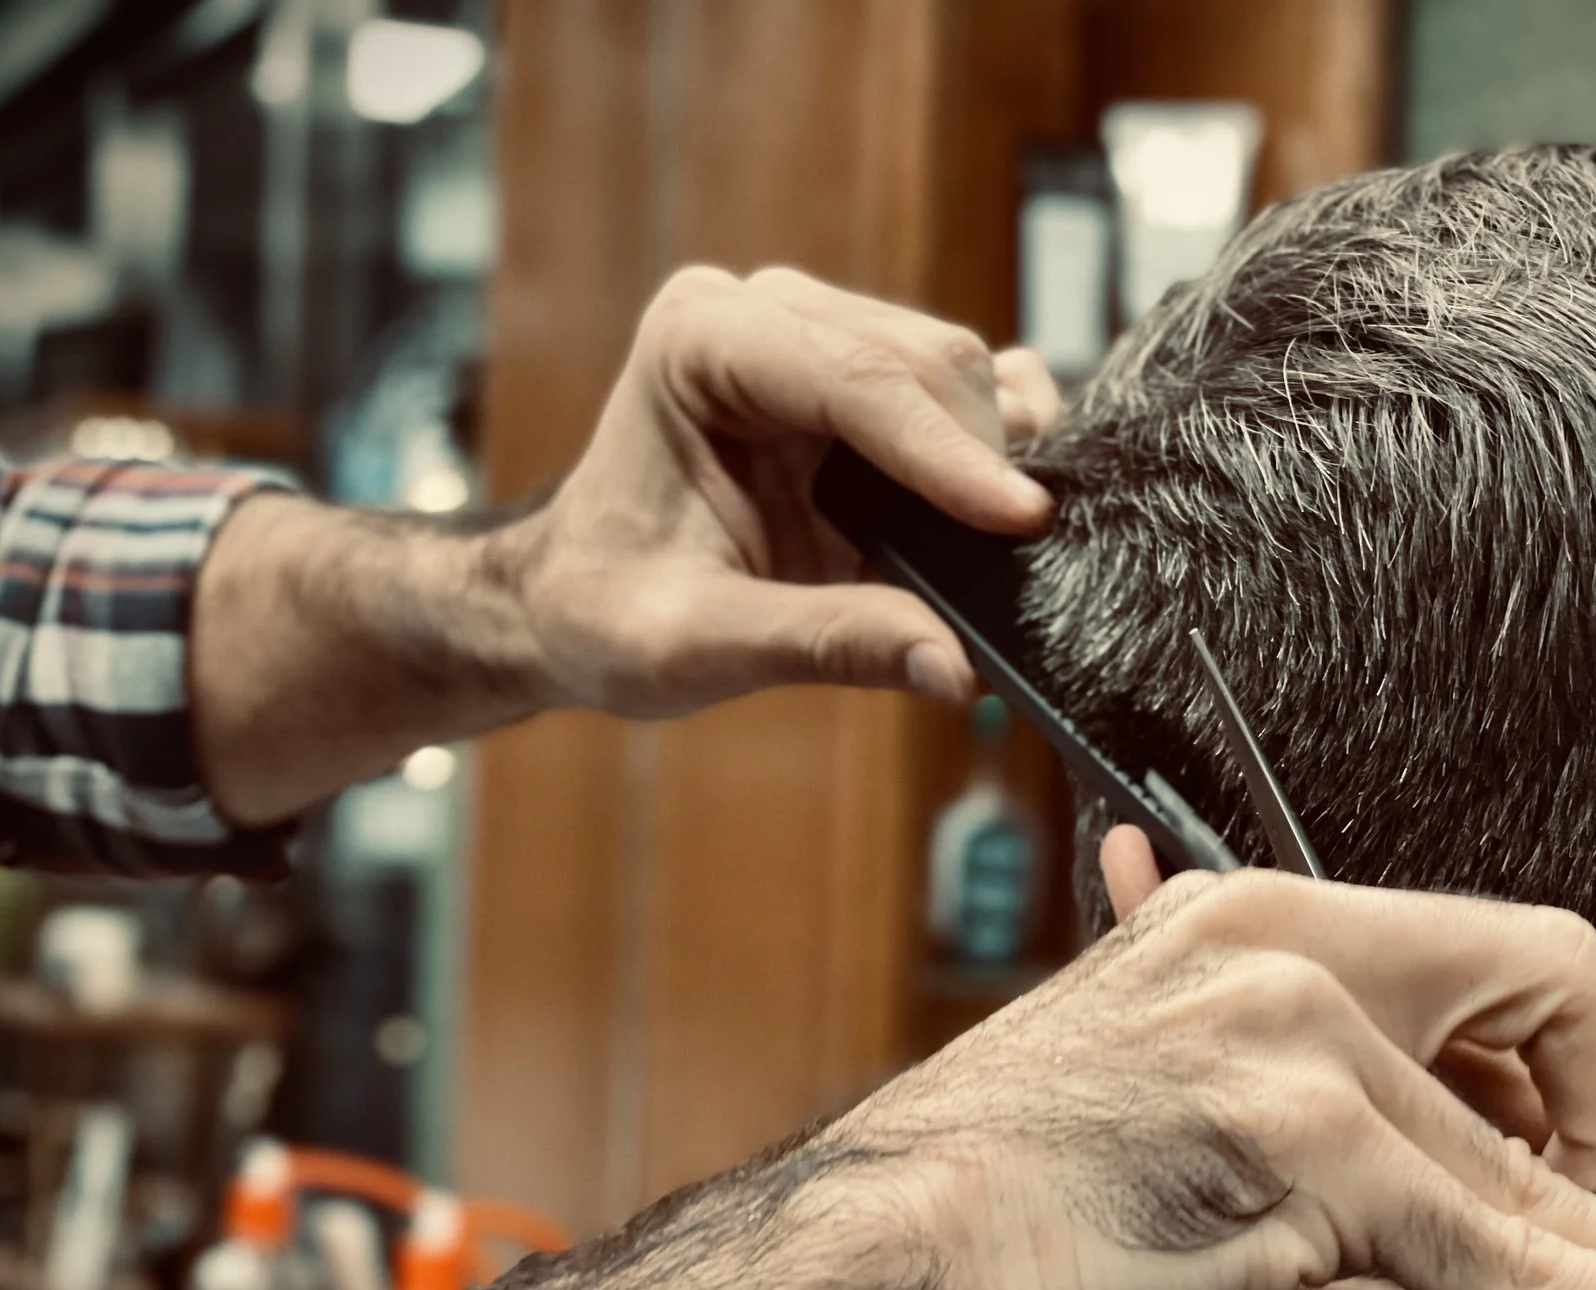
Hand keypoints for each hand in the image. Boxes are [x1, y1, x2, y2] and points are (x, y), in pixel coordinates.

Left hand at [190, 266, 1059, 824]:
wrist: (573, 605)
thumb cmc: (605, 615)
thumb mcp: (696, 646)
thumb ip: (825, 644)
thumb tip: (958, 668)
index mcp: (698, 341)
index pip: (854, 378)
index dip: (947, 453)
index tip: (1023, 521)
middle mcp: (763, 314)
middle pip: (925, 362)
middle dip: (981, 463)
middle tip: (1021, 572)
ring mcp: (817, 337)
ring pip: (960, 374)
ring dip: (997, 462)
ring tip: (1011, 559)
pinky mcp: (861, 383)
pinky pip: (963, 398)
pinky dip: (996, 455)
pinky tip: (1000, 519)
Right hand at [842, 828, 1595, 1289]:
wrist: (871, 1274)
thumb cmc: (1001, 1230)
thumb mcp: (1203, 1221)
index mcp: (1251, 928)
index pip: (1507, 954)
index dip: (1581, 1076)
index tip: (1573, 1182)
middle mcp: (1279, 948)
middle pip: (1544, 1020)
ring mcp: (1285, 1035)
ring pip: (1522, 1167)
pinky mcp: (1292, 1142)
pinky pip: (1499, 1255)